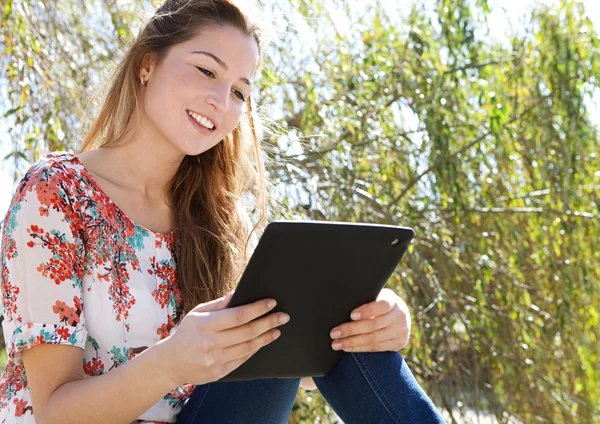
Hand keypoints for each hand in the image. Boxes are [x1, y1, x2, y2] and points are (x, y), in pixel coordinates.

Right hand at [159, 291, 290, 386]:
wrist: (170, 363)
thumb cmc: (186, 333)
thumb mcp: (198, 313)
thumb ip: (219, 304)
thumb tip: (239, 292)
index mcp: (206, 324)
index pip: (238, 315)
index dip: (257, 309)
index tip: (271, 303)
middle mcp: (211, 342)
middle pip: (247, 331)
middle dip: (269, 322)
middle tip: (284, 317)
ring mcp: (215, 359)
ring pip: (248, 347)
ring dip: (266, 338)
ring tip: (277, 330)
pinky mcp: (219, 372)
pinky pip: (242, 359)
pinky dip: (254, 350)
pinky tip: (262, 342)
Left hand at [329, 288, 410, 352]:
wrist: (399, 316)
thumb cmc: (379, 304)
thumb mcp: (377, 297)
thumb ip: (366, 300)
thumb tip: (342, 304)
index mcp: (393, 301)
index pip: (381, 305)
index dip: (367, 311)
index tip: (351, 315)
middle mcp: (400, 316)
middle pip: (373, 325)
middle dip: (351, 330)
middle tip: (334, 333)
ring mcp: (400, 331)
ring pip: (373, 339)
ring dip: (352, 342)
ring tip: (336, 343)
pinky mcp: (399, 343)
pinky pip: (375, 347)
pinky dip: (359, 348)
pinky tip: (347, 347)